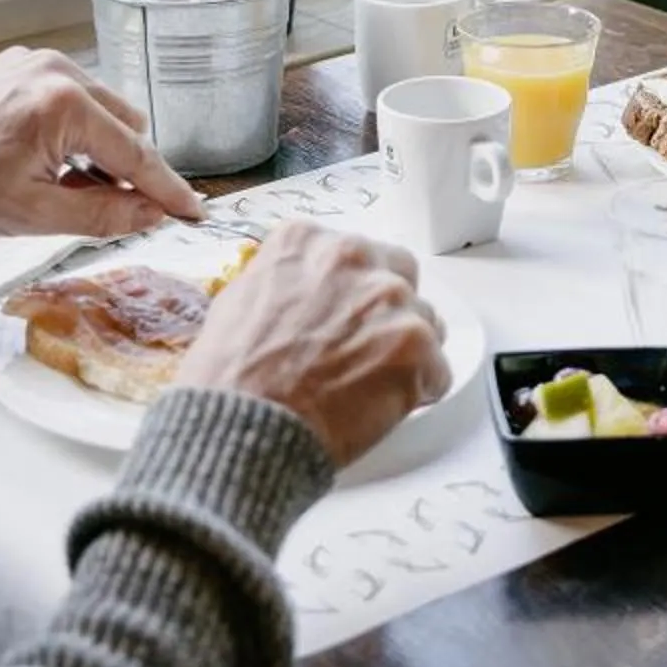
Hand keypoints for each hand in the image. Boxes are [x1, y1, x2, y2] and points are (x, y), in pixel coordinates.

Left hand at [0, 46, 202, 238]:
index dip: (169, 189)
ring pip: (100, 109)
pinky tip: (42, 159)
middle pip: (126, 125)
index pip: (136, 154)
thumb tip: (149, 214)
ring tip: (61, 185)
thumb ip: (101, 215)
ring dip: (98, 147)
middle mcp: (58, 70)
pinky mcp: (18, 63)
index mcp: (64, 105)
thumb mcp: (31, 215)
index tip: (195, 209)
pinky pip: (69, 96)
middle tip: (107, 209)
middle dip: (126, 169)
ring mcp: (37, 62)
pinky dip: (71, 128)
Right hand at [176, 220, 450, 467]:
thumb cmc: (229, 380)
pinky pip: (437, 371)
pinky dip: (418, 393)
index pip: (354, 254)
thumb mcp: (239, 301)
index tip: (341, 319)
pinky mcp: (415, 346)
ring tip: (367, 388)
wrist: (242, 427)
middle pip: (399, 275)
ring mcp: (388, 299)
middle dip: (388, 311)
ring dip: (405, 352)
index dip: (350, 293)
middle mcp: (352, 257)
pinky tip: (381, 410)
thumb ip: (284, 283)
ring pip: (424, 322)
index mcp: (306, 240)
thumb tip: (304, 295)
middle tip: (364, 350)